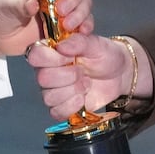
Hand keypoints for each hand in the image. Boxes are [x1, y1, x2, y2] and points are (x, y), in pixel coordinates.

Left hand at [0, 0, 94, 57]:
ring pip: (85, 3)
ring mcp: (65, 6)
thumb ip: (19, 3)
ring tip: (67, 25)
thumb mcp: (6, 4)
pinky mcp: (67, 25)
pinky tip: (81, 32)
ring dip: (80, 13)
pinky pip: (84, 23)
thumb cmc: (0, 11)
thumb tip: (32, 4)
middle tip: (60, 9)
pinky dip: (85, 26)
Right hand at [27, 32, 145, 121]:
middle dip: (68, 76)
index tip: (71, 57)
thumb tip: (61, 46)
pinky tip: (82, 98)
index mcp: (51, 52)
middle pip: (43, 78)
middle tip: (82, 71)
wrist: (119, 74)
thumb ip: (78, 41)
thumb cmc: (105, 56)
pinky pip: (56, 112)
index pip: (35, 56)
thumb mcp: (95, 43)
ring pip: (49, 97)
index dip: (53, 59)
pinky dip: (72, 107)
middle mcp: (47, 71)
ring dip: (73, 91)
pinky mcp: (61, 106)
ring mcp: (53, 90)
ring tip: (86, 83)